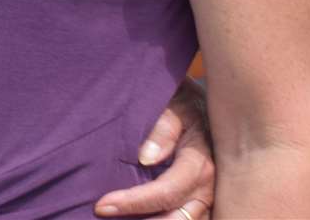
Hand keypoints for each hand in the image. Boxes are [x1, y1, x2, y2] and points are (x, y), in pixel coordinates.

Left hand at [94, 78, 214, 218]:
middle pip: (178, 219)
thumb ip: (163, 127)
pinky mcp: (200, 201)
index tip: (101, 206)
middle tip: (108, 216)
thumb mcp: (174, 104)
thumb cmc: (181, 101)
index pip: (166, 192)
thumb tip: (146, 158)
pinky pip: (186, 219)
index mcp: (199, 162)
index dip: (133, 202)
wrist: (201, 102)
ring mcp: (207, 197)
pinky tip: (139, 217)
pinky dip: (163, 218)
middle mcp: (208, 187)